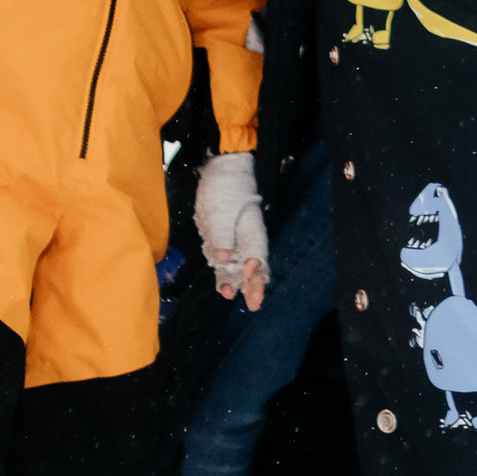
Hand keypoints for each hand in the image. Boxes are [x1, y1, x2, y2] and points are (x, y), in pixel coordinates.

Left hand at [194, 150, 269, 310]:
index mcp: (250, 228)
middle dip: (254, 284)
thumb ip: (222, 234)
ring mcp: (234, 241)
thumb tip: (223, 258)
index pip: (257, 250)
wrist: (220, 171)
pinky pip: (226, 263)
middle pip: (253, 265)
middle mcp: (245, 238)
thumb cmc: (224, 187)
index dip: (255, 265)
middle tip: (254, 304)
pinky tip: (223, 289)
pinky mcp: (222, 242)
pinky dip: (225, 276)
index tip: (248, 274)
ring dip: (237, 283)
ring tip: (231, 298)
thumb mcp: (220, 208)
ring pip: (238, 267)